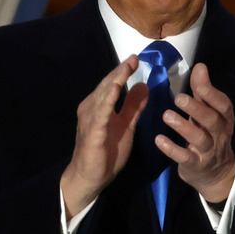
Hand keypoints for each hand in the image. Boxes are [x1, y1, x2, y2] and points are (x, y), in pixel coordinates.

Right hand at [60, 55, 148, 218]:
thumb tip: (143, 85)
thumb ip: (133, 107)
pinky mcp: (93, 132)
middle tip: (133, 58)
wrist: (91, 177)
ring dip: (114, 81)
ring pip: (103, 95)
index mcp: (99, 106)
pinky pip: (101, 114)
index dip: (122, 71)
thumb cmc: (107, 152)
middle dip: (120, 71)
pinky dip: (107, 100)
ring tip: (126, 67)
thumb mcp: (126, 126)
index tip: (135, 59)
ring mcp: (90, 120)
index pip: (112, 85)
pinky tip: (115, 90)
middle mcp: (91, 109)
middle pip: (107, 86)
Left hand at [157, 63, 234, 202]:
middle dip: (196, 109)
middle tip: (179, 98)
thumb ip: (203, 92)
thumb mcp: (209, 113)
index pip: (223, 104)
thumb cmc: (210, 135)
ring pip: (199, 138)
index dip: (211, 93)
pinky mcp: (196, 165)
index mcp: (225, 119)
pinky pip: (185, 158)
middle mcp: (220, 134)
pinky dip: (172, 149)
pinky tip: (159, 140)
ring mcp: (208, 151)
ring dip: (183, 127)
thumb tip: (200, 66)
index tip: (198, 79)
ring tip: (166, 115)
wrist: (216, 173)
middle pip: (212, 120)